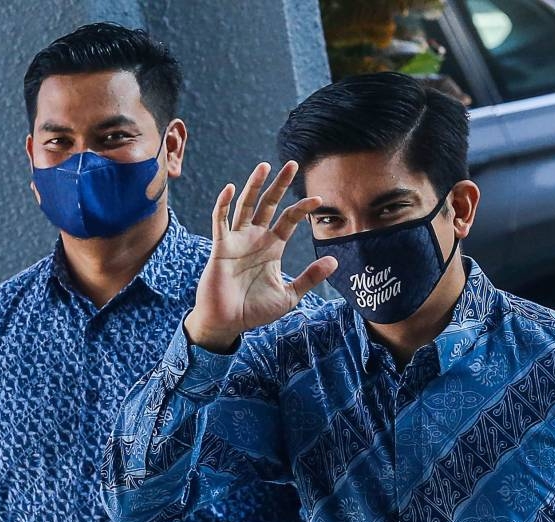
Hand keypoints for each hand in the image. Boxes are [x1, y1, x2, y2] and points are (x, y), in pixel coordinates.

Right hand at [184, 161, 337, 351]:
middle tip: (292, 165)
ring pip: (245, 206)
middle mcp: (255, 238)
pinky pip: (220, 221)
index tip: (318, 199)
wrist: (228, 323)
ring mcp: (237, 240)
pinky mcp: (220, 247)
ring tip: (264, 166)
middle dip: (279, 184)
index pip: (289, 219)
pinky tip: (229, 188)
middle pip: (269, 204)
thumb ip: (309, 277)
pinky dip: (223, 205)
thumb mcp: (289, 295)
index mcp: (272, 247)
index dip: (302, 208)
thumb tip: (334, 261)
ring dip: (254, 186)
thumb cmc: (255, 310)